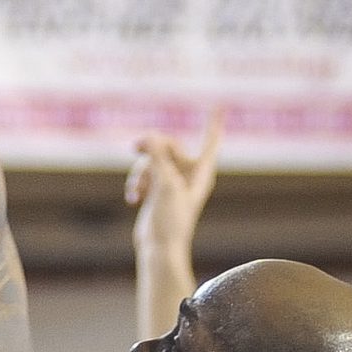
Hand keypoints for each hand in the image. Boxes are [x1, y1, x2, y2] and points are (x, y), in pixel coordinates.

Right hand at [125, 112, 222, 251]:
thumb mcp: (165, 183)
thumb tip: (151, 135)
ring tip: (137, 190)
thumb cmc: (170, 219)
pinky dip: (136, 183)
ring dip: (140, 172)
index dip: (213, 123)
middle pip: (170, 145)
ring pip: (152, 160)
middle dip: (151, 149)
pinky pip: (144, 174)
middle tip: (134, 147)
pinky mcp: (157, 190)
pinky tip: (133, 198)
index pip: (210, 141)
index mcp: (201, 172)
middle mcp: (188, 174)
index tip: (218, 104)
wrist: (159, 246)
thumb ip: (158, 156)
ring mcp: (172, 181)